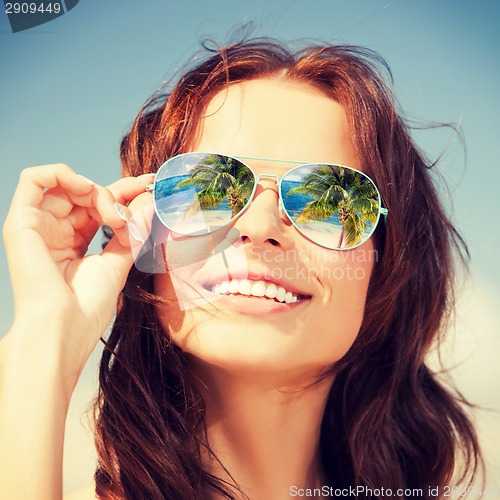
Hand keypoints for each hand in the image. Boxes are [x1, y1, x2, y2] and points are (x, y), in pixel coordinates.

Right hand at [3, 163, 152, 388]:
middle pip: (85, 193)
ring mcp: (37, 225)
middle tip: (134, 209)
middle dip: (116, 192)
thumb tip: (150, 202)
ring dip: (96, 191)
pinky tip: (87, 189)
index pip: (99, 206)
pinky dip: (63, 174)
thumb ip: (132, 230)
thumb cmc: (88, 305)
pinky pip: (34, 179)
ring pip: (67, 185)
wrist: (64, 328)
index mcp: (73, 241)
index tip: (150, 185)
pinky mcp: (21, 221)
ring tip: (112, 214)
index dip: (124, 192)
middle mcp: (55, 231)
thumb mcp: (118, 261)